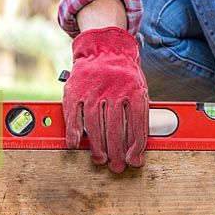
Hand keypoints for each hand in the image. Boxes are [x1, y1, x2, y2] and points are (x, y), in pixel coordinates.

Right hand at [63, 26, 148, 172]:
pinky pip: (74, 114)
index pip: (137, 123)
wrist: (105, 48)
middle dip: (117, 152)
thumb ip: (140, 114)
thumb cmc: (125, 75)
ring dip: (97, 147)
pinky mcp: (75, 90)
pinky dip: (74, 132)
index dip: (136, 147)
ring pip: (94, 124)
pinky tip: (76, 144)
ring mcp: (93, 90)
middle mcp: (114, 90)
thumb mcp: (140, 89)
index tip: (134, 161)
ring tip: (100, 160)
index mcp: (134, 90)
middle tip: (117, 166)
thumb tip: (138, 146)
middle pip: (116, 128)